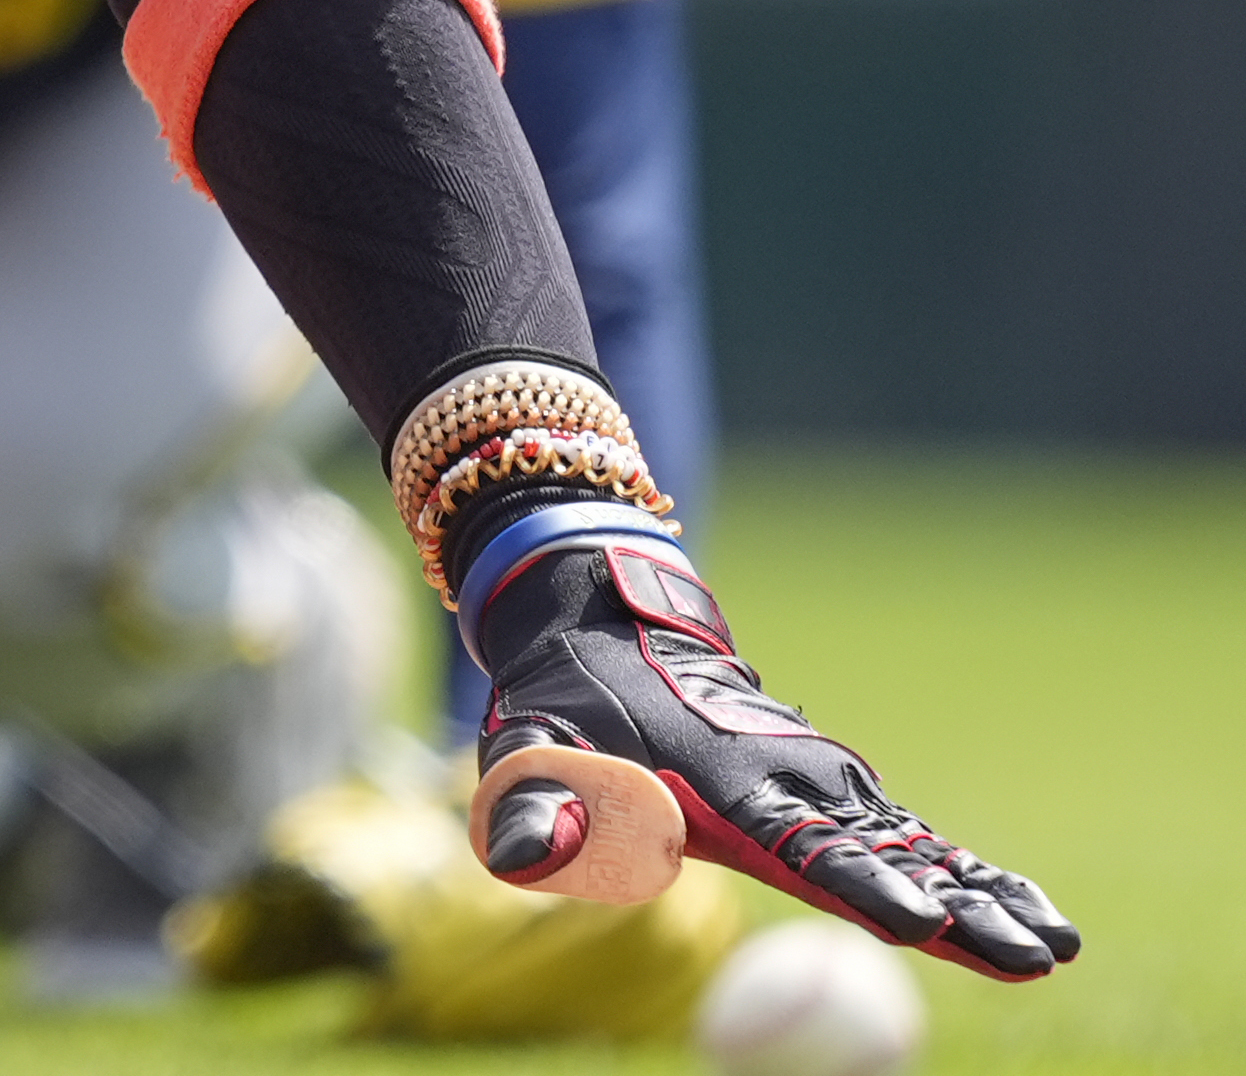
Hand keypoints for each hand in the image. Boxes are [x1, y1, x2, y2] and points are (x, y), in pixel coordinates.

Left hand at [467, 513, 1075, 982]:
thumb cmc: (565, 704)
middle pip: (889, 855)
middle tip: (1033, 954)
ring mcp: (825, 785)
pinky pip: (916, 839)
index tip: (918, 918)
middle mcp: (794, 783)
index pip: (803, 845)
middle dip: (961, 906)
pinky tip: (1033, 919)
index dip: (860, 881)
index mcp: (728, 784)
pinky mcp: (838, 792)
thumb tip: (524, 857)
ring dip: (986, 895)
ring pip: (919, 847)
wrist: (607, 626)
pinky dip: (973, 873)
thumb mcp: (530, 747)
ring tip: (1056, 947)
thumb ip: (533, 805)